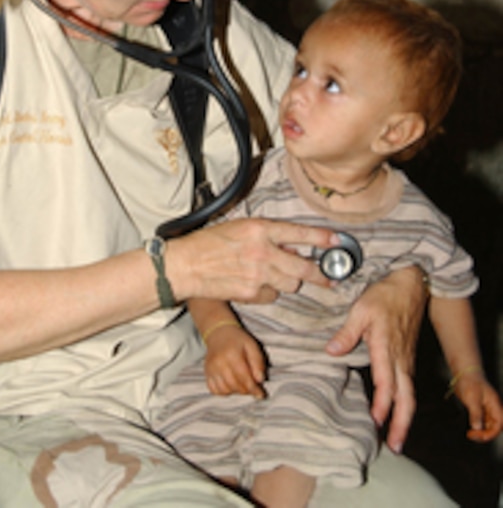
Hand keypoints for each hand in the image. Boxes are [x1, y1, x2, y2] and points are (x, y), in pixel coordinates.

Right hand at [168, 218, 332, 303]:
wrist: (187, 264)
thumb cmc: (210, 242)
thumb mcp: (241, 227)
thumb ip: (267, 235)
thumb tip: (293, 248)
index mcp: (260, 229)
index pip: (299, 233)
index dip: (322, 239)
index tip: (337, 242)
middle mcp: (262, 251)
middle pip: (303, 268)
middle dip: (320, 275)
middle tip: (329, 278)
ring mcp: (258, 275)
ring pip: (291, 284)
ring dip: (289, 281)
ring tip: (274, 275)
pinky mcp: (251, 293)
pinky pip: (272, 296)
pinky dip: (269, 293)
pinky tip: (256, 284)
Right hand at [204, 323, 265, 398]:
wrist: (219, 333)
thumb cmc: (238, 340)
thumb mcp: (252, 346)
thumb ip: (258, 362)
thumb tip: (260, 380)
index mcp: (232, 355)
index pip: (244, 378)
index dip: (254, 389)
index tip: (261, 394)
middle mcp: (219, 363)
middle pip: (234, 386)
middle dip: (246, 390)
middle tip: (252, 388)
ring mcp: (211, 369)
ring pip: (225, 390)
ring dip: (236, 391)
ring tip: (242, 384)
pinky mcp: (206, 373)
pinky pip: (215, 390)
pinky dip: (224, 392)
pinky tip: (231, 385)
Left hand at [325, 265, 425, 451]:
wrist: (410, 284)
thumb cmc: (384, 295)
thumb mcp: (361, 309)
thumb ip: (347, 333)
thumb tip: (331, 351)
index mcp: (386, 348)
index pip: (387, 382)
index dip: (383, 403)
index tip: (376, 421)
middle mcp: (400, 358)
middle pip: (406, 397)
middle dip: (401, 423)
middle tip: (394, 446)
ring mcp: (406, 358)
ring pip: (410, 394)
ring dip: (405, 417)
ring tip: (397, 439)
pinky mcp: (407, 356)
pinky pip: (409, 385)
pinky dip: (405, 403)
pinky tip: (398, 412)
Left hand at [453, 372, 502, 441]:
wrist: (464, 373)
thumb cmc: (469, 382)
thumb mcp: (472, 398)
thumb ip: (475, 413)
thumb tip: (477, 427)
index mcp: (495, 405)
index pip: (499, 424)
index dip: (491, 433)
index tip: (479, 436)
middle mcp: (493, 408)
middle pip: (494, 427)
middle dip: (485, 434)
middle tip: (471, 435)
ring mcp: (487, 409)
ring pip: (488, 426)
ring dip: (481, 432)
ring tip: (470, 434)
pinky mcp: (481, 409)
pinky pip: (482, 422)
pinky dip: (477, 427)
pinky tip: (470, 429)